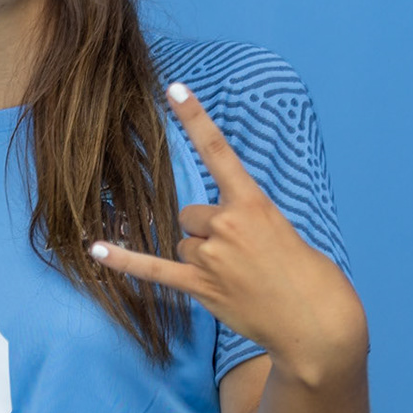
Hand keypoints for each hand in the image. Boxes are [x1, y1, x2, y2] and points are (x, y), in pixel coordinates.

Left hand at [89, 83, 364, 385]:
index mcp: (254, 203)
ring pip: (184, 244)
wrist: (318, 324)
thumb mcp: (282, 231)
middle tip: (244, 258)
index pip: (218, 152)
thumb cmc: (308, 277)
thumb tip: (210, 234)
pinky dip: (123, 260)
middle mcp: (228, 224)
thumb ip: (244, 221)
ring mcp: (212, 257)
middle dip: (209, 233)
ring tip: (238, 279)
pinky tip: (95, 249)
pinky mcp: (201, 287)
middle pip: (192, 215)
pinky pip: (153, 269)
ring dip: (202, 260)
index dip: (196, 118)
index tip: (173, 89)